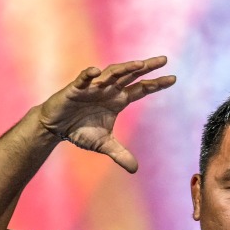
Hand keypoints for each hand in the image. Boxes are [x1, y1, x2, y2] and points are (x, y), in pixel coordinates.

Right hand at [37, 56, 175, 172]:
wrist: (56, 127)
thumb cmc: (80, 131)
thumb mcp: (104, 145)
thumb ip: (120, 154)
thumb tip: (135, 169)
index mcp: (118, 100)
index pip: (141, 89)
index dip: (156, 83)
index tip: (173, 78)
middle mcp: (108, 90)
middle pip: (131, 75)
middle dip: (146, 67)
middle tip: (163, 59)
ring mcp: (93, 87)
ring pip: (111, 73)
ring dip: (124, 69)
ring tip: (139, 65)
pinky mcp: (75, 89)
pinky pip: (83, 79)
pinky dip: (89, 75)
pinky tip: (96, 72)